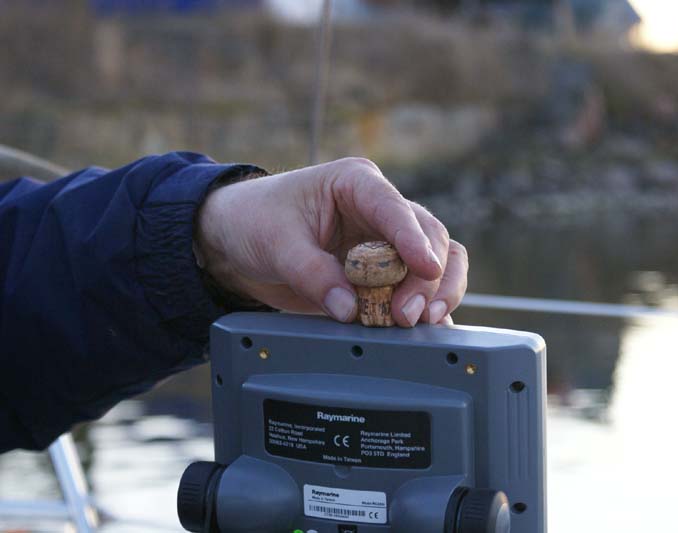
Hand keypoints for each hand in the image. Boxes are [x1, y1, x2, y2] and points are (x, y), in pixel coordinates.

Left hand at [196, 157, 466, 326]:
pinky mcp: (386, 272)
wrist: (237, 239)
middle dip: (426, 277)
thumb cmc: (256, 221)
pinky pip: (421, 287)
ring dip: (437, 292)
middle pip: (431, 236)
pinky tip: (428, 330)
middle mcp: (382, 210)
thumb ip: (312, 274)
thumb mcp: (277, 244)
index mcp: (357, 184)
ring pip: (440, 259)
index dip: (414, 239)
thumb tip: (350, 310)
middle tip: (407, 314)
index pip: (395, 208)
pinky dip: (428, 306)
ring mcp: (388, 242)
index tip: (425, 268)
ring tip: (422, 323)